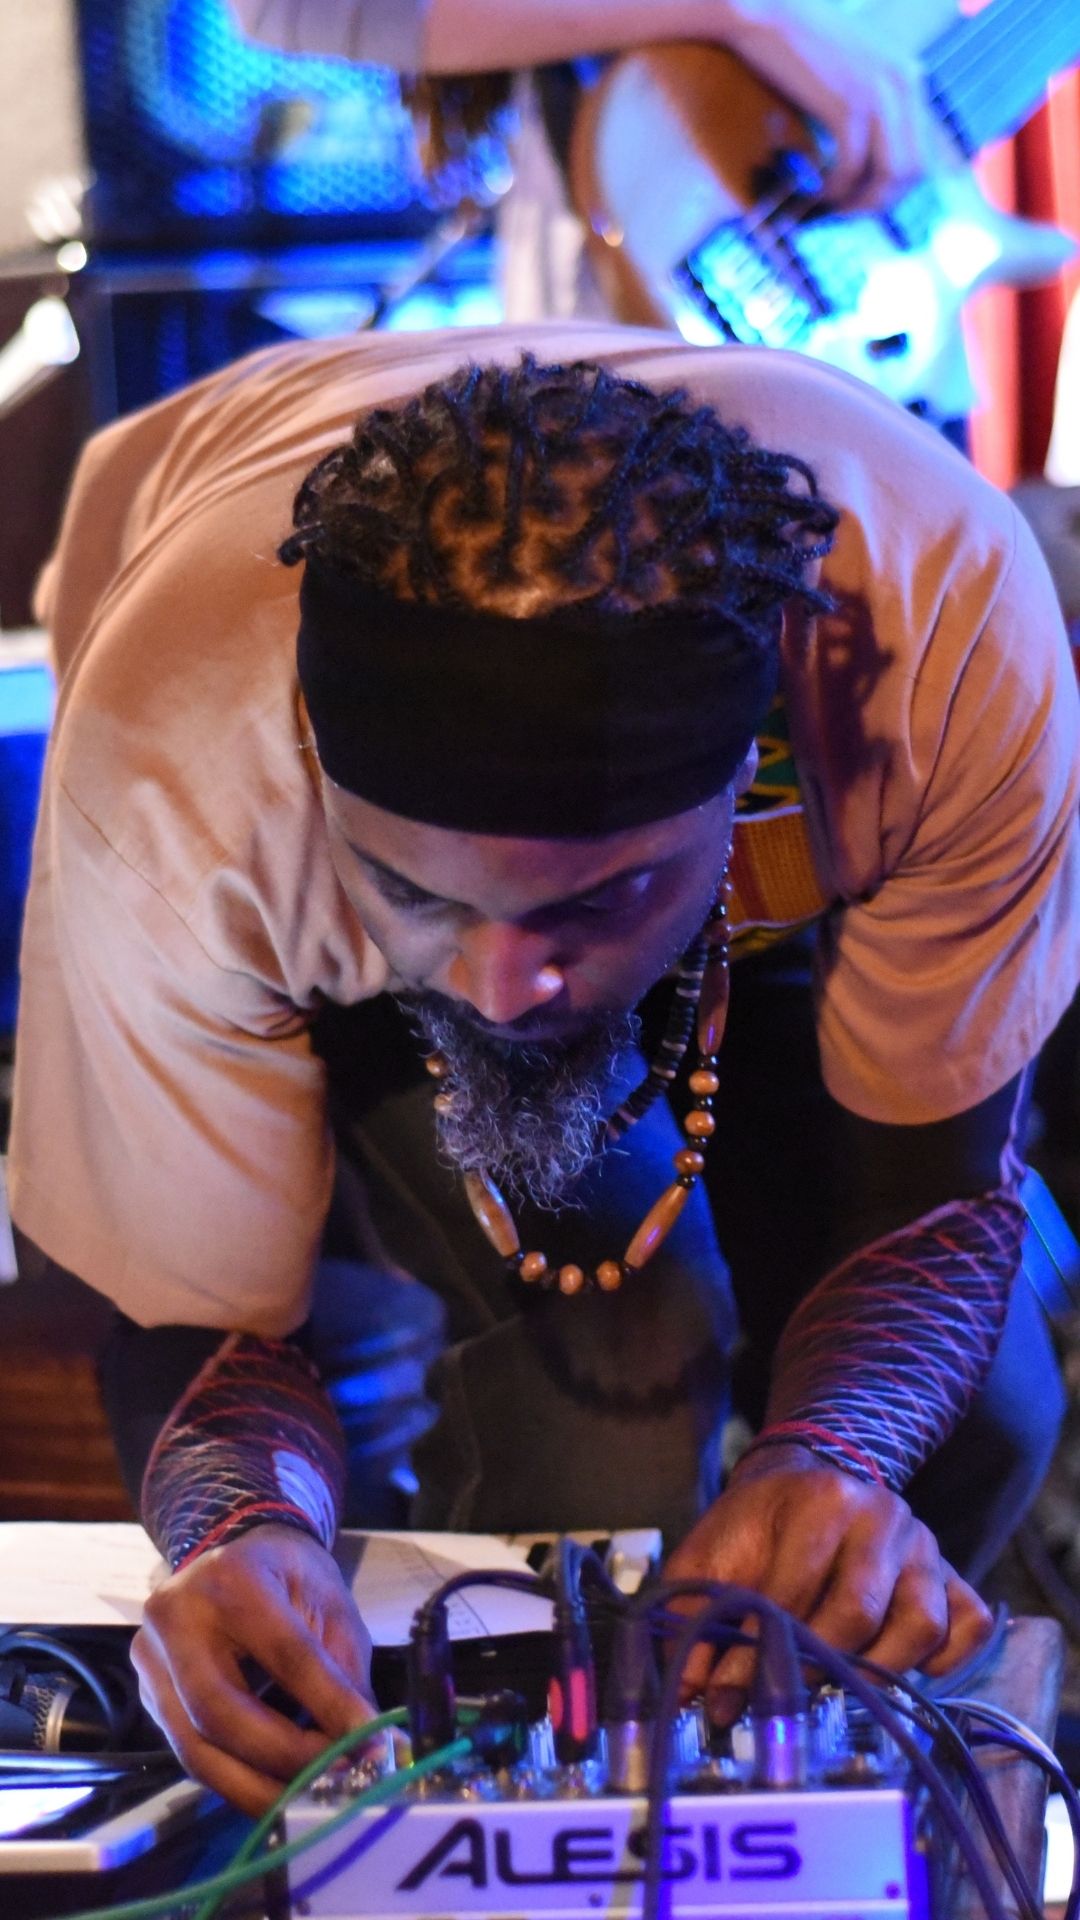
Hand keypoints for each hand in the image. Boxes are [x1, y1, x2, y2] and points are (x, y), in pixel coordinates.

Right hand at [132, 1524, 379, 1813]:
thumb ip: (346, 1675)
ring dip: (258, 1786)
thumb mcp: (329, 1606)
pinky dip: (237, 1780)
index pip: (284, 1653)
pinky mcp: (146, 1694)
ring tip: (311, 1798)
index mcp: (232, 1578)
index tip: (370, 1744)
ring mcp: (151, 1659)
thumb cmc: (288, 1576)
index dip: (328, 1705)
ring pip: (196, 1747)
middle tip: (336, 1779)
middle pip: (220, 1711)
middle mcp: (176, 1617)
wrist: (232, 1554)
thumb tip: (374, 1748)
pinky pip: (190, 1753)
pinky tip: (276, 1790)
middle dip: (284, 1757)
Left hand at [663, 1443, 991, 1715]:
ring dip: (875, 1671)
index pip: (794, 1591)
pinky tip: (898, 1669)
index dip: (757, 1655)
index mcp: (821, 1497)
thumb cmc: (756, 1527)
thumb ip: (692, 1615)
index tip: (726, 1698)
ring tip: (834, 1688)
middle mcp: (884, 1514)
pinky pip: (968, 1627)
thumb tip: (686, 1693)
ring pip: (921, 1626)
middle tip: (778, 1701)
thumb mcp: (711, 1555)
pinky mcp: (953, 1574)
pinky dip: (942, 1661)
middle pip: (858, 1613)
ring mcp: (925, 1545)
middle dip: (811, 1669)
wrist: (805, 1482)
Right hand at [723, 0, 938, 207]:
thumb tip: (868, 161)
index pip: (920, 157)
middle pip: (912, 173)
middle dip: (877, 205)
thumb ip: (869, 106)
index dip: (890, 192)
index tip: (857, 204)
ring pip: (887, 176)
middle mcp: (905, 83)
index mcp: (910, 78)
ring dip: (857, 204)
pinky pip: (851, 168)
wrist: (765, 11)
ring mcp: (879, 93)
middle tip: (842, 216)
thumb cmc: (797, 45)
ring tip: (826, 210)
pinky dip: (832, 190)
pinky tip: (812, 194)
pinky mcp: (849, 103)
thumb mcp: (850, 73)